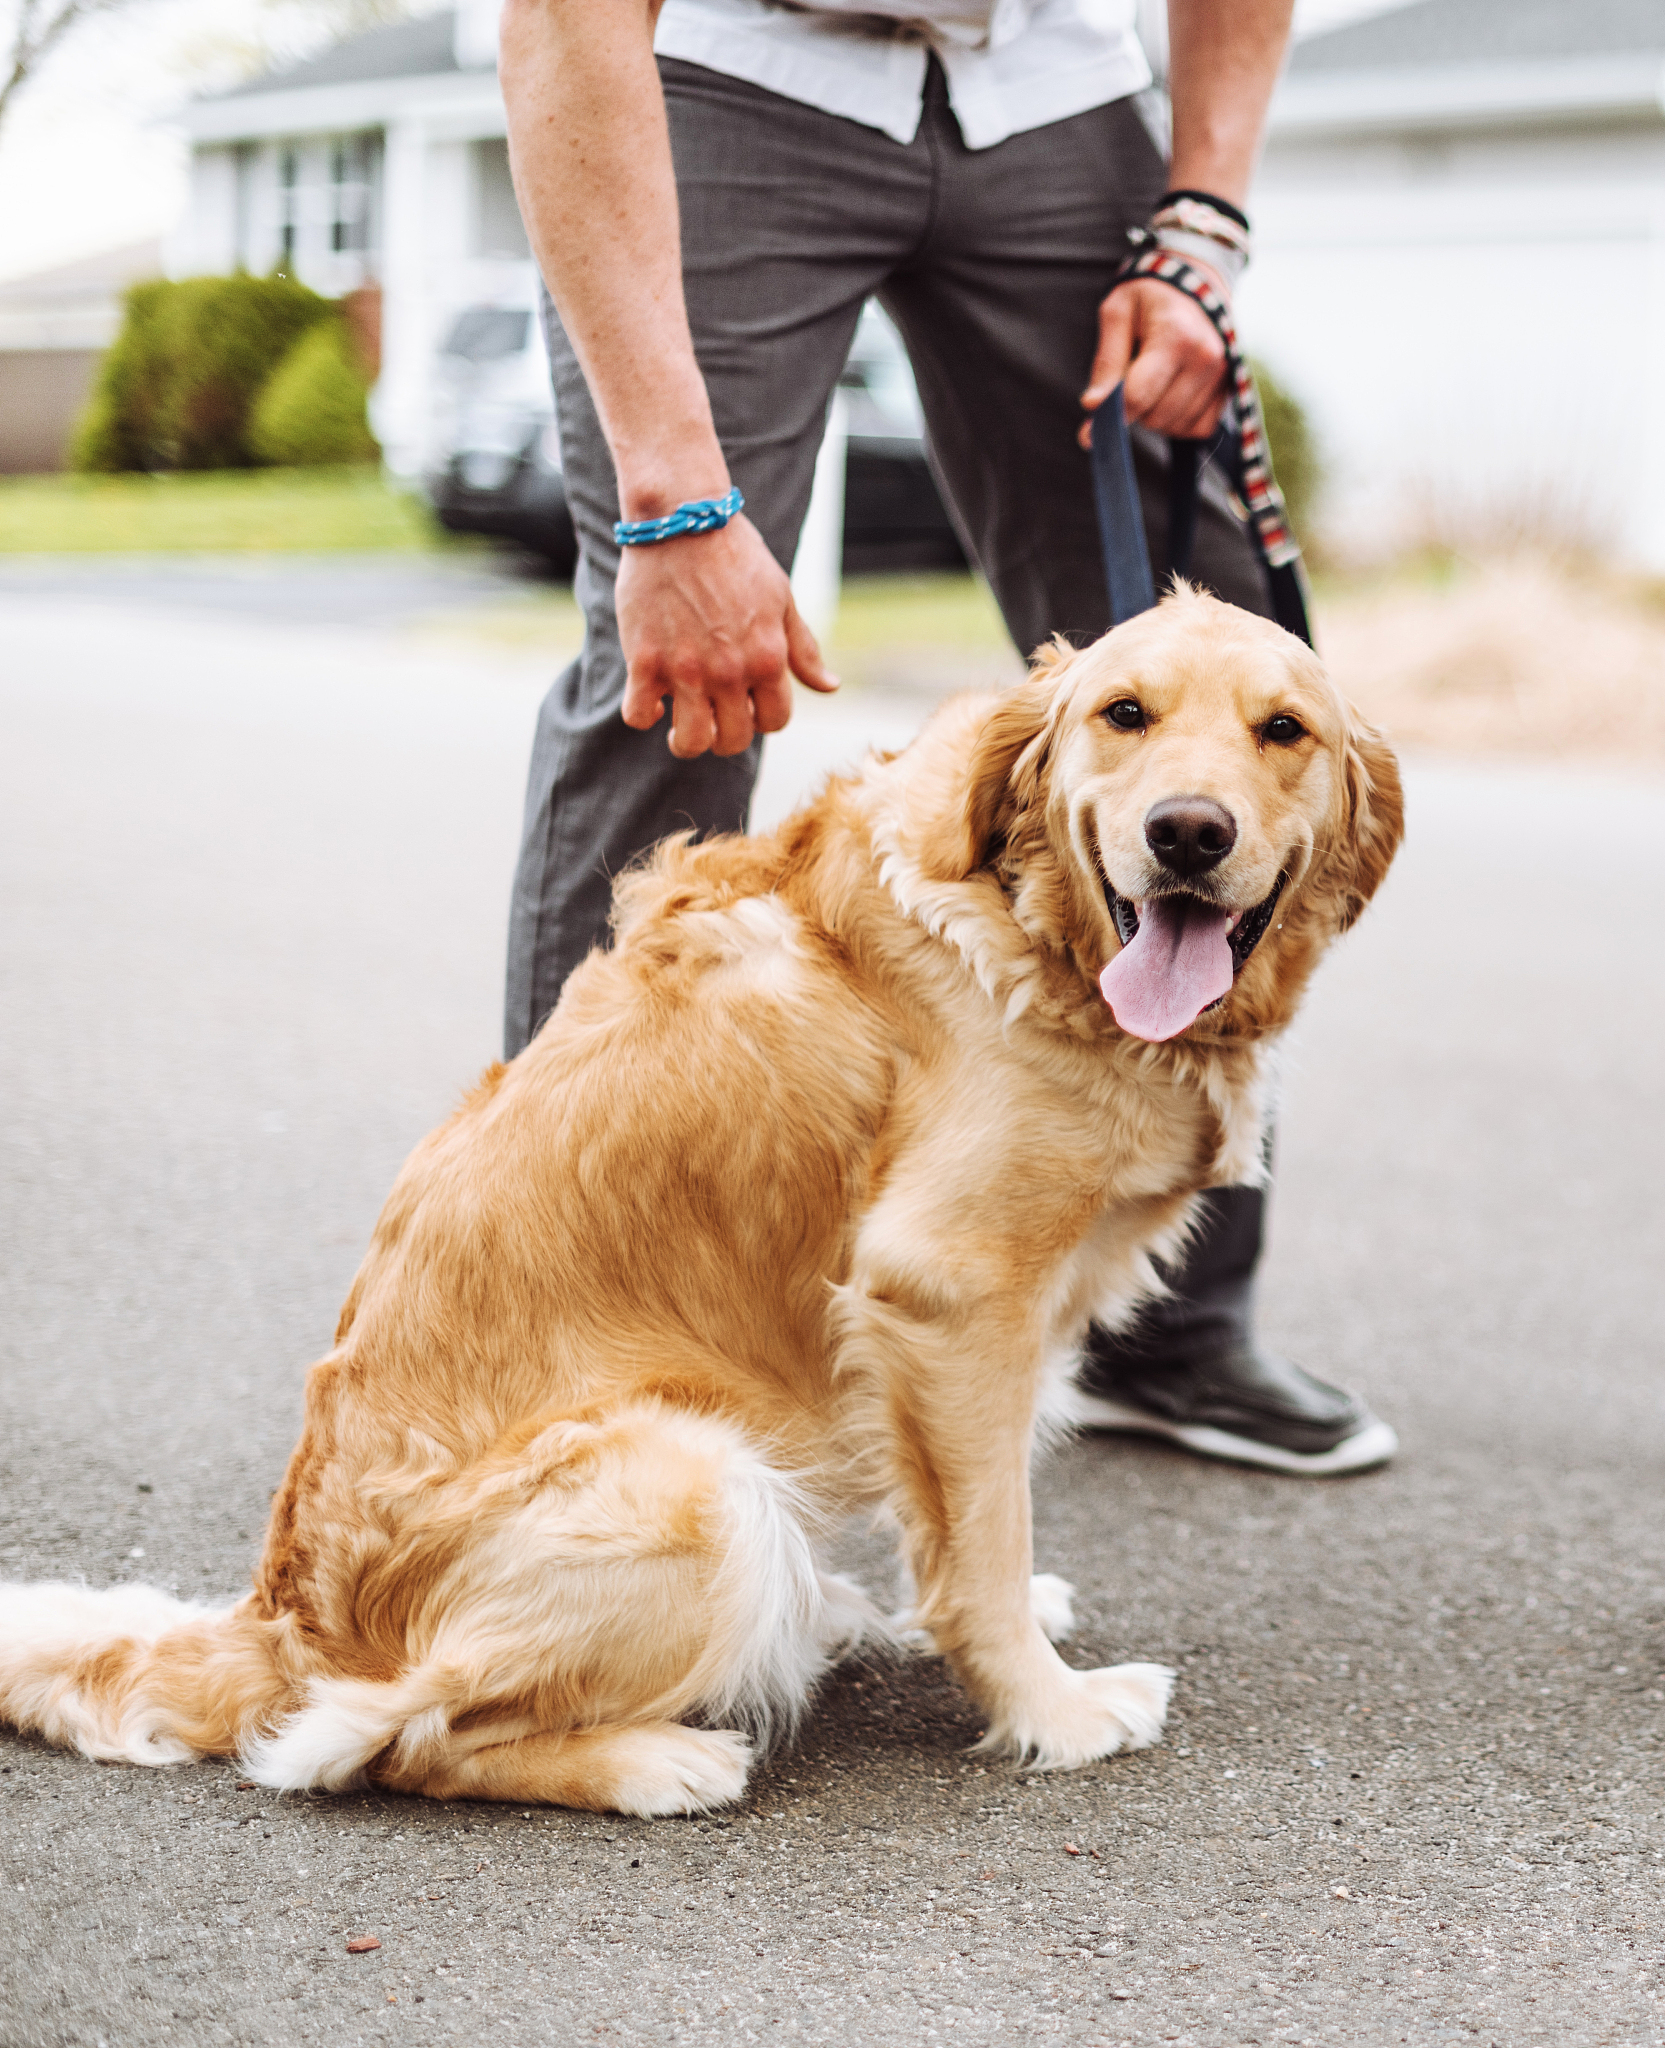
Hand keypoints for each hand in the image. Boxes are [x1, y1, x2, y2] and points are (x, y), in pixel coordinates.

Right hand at [615, 512, 838, 757]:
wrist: (681, 519)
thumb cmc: (736, 555)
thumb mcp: (781, 597)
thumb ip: (803, 649)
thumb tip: (830, 687)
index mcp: (767, 658)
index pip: (773, 721)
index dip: (761, 717)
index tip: (747, 704)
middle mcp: (729, 671)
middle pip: (733, 740)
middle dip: (726, 736)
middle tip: (714, 718)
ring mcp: (685, 669)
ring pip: (689, 741)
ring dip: (686, 742)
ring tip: (682, 726)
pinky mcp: (644, 660)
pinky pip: (638, 715)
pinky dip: (644, 715)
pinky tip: (651, 699)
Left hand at [1079, 272, 1230, 443]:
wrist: (1196, 282)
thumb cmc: (1150, 297)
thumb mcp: (1118, 313)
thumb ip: (1106, 361)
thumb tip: (1093, 406)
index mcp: (1176, 336)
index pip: (1137, 396)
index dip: (1110, 414)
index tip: (1091, 425)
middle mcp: (1205, 358)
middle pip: (1155, 417)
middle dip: (1135, 407)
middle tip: (1132, 377)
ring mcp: (1222, 376)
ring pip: (1175, 427)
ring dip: (1155, 415)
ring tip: (1153, 380)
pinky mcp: (1229, 391)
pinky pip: (1197, 429)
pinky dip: (1178, 422)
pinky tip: (1170, 394)